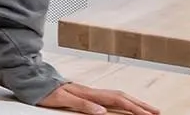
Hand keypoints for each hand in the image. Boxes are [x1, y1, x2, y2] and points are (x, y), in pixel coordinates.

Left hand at [43, 85, 160, 114]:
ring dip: (133, 102)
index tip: (150, 114)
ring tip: (147, 109)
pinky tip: (124, 105)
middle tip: (157, 112)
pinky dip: (121, 102)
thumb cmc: (45, 89)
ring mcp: (89, 91)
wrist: (31, 78)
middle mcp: (92, 91)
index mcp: (89, 93)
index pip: (118, 100)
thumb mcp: (62, 99)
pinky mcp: (85, 93)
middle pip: (122, 97)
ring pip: (117, 96)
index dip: (135, 108)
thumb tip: (102, 111)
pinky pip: (109, 97)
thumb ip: (82, 105)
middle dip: (140, 104)